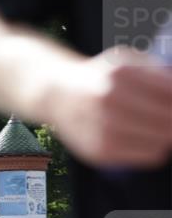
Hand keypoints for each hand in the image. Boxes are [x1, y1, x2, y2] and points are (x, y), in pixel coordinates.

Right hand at [48, 48, 171, 166]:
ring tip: (163, 127)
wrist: (57, 96)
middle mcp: (109, 101)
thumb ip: (158, 72)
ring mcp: (103, 128)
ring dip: (167, 134)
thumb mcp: (126, 61)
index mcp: (119, 75)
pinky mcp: (101, 150)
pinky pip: (149, 155)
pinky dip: (157, 148)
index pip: (170, 94)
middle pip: (168, 119)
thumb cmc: (98, 79)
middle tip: (170, 117)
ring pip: (162, 140)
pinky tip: (151, 138)